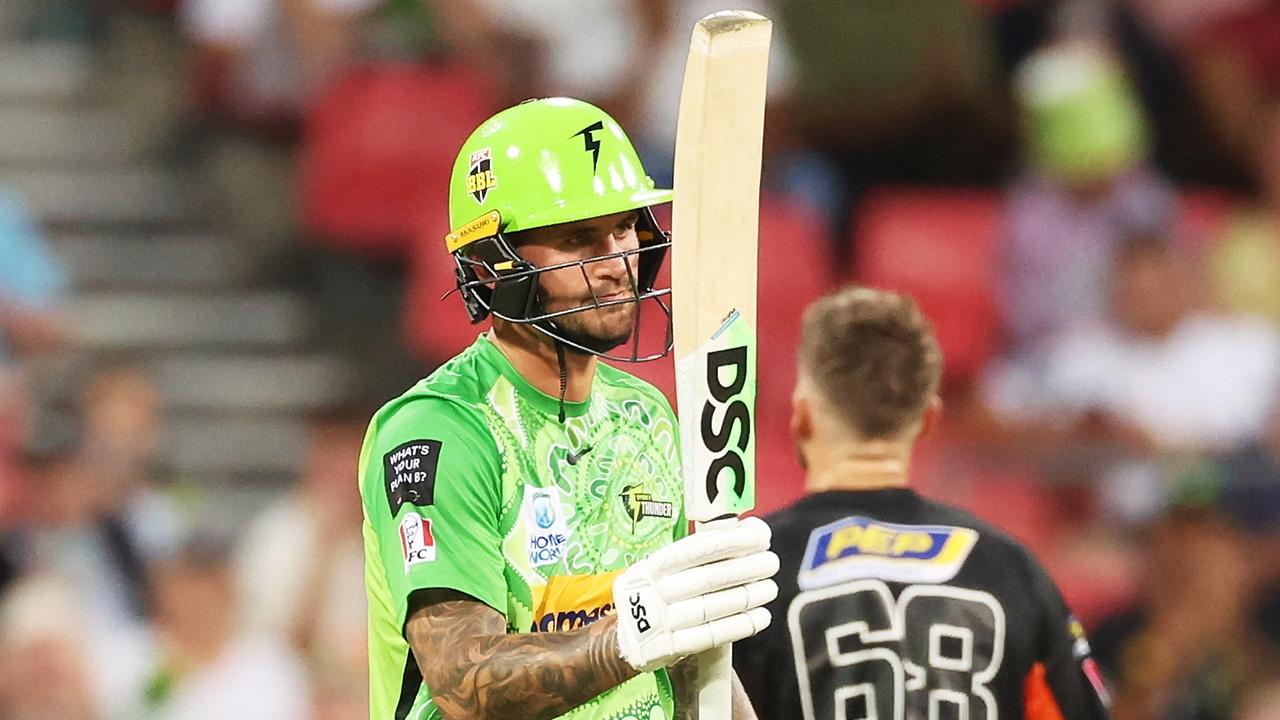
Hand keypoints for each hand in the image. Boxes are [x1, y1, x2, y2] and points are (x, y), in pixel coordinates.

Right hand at [613, 516, 778, 672]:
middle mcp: (655, 592)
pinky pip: (711, 636)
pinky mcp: (671, 647)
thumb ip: (699, 555)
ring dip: (748, 596)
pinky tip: (762, 617)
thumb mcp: (662, 570)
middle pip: (708, 578)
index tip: (759, 537)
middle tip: (772, 562)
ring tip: (771, 588)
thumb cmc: (656, 594)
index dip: (731, 541)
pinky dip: (740, 626)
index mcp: (652, 566)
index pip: (696, 549)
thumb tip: (749, 532)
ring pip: (712, 607)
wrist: (624, 639)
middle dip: (746, 569)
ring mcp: (661, 621)